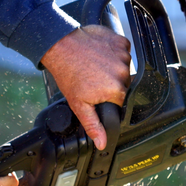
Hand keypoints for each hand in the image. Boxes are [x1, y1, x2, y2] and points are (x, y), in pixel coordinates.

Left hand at [41, 25, 131, 148]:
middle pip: (124, 83)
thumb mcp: (79, 105)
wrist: (60, 46)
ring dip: (113, 67)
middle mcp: (124, 72)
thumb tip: (103, 143)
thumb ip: (93, 125)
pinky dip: (114, 52)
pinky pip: (124, 51)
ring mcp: (123, 55)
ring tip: (95, 65)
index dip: (110, 98)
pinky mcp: (121, 41)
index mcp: (116, 90)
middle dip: (112, 83)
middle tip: (94, 79)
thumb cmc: (68, 74)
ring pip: (124, 67)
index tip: (99, 92)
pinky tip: (100, 55)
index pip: (122, 100)